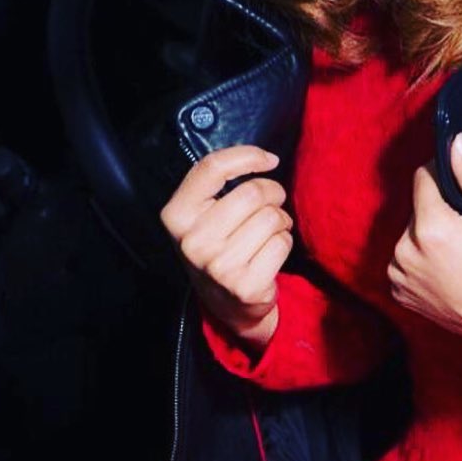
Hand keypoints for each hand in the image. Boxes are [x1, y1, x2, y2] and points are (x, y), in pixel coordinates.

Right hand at [160, 144, 291, 351]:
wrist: (225, 304)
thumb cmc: (218, 244)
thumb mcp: (202, 212)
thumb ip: (219, 182)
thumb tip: (267, 159)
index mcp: (176, 215)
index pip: (212, 167)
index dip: (248, 156)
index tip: (269, 160)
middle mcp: (193, 241)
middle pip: (253, 192)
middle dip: (273, 193)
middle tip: (271, 204)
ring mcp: (218, 266)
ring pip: (272, 217)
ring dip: (280, 220)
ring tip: (268, 232)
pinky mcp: (245, 286)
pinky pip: (282, 242)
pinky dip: (284, 242)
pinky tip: (270, 252)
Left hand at [387, 133, 461, 372]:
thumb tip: (455, 142)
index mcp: (429, 227)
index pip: (423, 177)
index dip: (444, 174)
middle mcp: (405, 251)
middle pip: (417, 207)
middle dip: (439, 208)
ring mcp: (400, 275)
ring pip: (411, 234)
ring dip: (429, 233)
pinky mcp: (401, 294)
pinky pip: (406, 260)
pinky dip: (422, 259)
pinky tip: (449, 268)